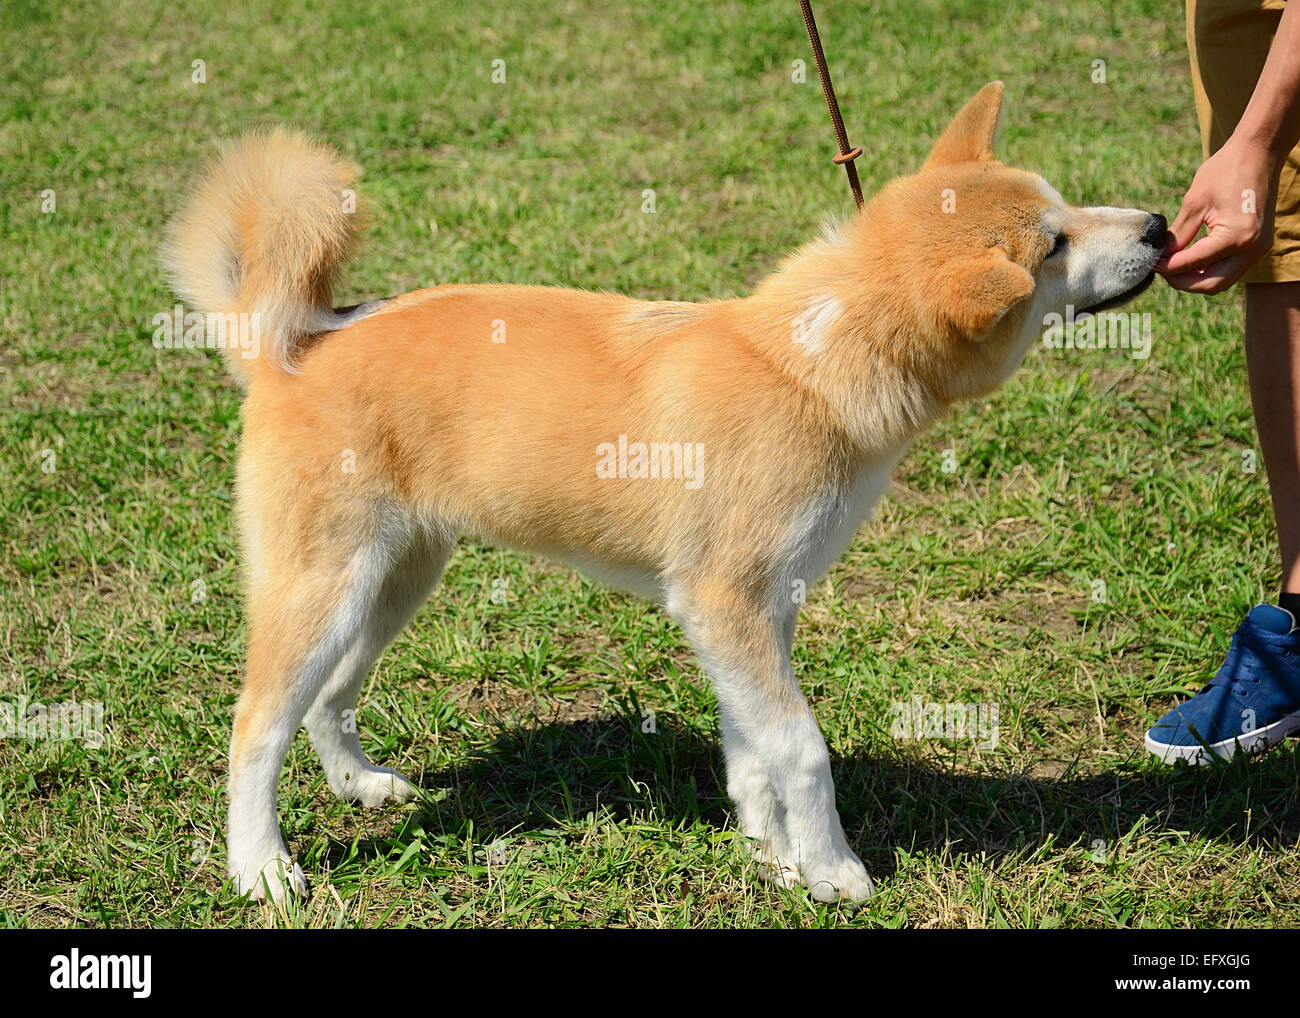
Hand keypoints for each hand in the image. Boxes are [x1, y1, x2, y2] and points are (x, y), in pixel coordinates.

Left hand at [1157, 137, 1279, 292]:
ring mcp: (1259, 249)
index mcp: (1236, 236)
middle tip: (1161, 270)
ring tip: (1173, 265)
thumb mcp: (1194, 202)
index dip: (1168, 267)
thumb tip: (1161, 257)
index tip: (1149, 262)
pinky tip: (1190, 260)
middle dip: (1182, 282)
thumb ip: (1179, 235)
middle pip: (1211, 285)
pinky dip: (1209, 270)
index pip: (1194, 263)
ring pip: (1222, 281)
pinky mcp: (1258, 245)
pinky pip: (1231, 269)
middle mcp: (1252, 248)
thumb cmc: (1226, 170)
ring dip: (1196, 279)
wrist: (1259, 152)